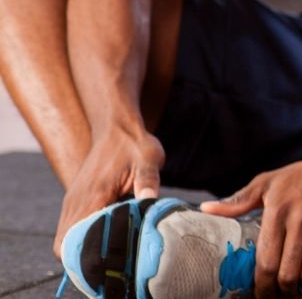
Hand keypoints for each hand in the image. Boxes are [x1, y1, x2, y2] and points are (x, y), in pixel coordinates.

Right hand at [54, 128, 164, 255]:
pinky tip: (107, 235)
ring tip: (111, 248)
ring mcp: (73, 201)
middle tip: (111, 258)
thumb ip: (148, 181)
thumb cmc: (134, 145)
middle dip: (84, 257)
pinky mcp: (76, 200)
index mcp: (93, 196)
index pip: (73, 238)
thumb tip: (150, 202)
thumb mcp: (148, 159)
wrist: (117, 129)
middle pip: (64, 245)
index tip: (107, 259)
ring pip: (66, 238)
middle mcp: (76, 202)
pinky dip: (84, 236)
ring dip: (84, 246)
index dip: (86, 255)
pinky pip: (72, 227)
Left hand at [200, 153, 301, 296]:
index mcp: (277, 213)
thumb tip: (206, 210)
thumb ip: (238, 200)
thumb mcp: (268, 182)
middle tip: (278, 298)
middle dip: (280, 294)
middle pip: (286, 274)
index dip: (261, 286)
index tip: (260, 295)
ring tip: (297, 294)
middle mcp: (299, 223)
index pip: (265, 262)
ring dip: (301, 291)